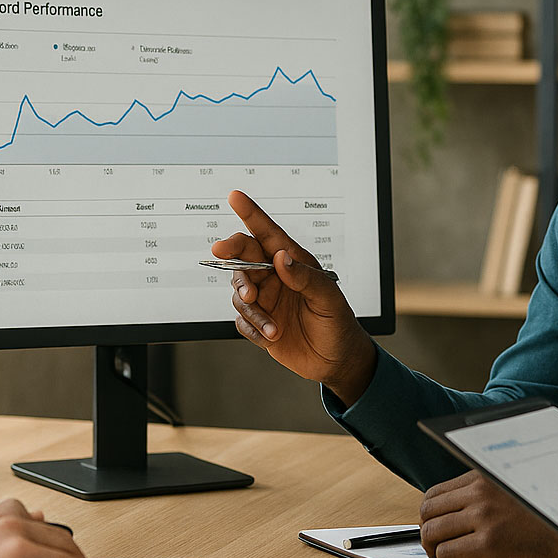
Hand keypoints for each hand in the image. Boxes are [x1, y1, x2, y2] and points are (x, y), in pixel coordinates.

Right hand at [213, 190, 375, 403]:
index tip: (235, 196)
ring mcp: (266, 298)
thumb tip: (280, 258)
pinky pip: (241, 320)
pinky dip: (253, 328)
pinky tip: (272, 337)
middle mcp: (276, 277)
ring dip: (253, 310)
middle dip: (230, 252)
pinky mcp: (259, 321)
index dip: (251, 214)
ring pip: (239, 291)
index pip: (268, 234)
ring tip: (274, 329)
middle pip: (243, 255)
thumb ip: (305, 277)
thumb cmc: (338, 324)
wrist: (336, 361)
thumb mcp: (328, 299)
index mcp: (294, 263)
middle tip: (219, 252)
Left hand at [418, 470, 557, 557]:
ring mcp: (485, 517)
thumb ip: (483, 495)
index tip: (440, 530)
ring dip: (436, 550)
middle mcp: (480, 493)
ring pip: (432, 534)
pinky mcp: (490, 544)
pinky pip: (447, 556)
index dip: (432, 517)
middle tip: (442, 548)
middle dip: (429, 534)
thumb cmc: (546, 519)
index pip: (434, 495)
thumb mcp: (512, 491)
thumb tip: (450, 514)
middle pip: (427, 514)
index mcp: (483, 477)